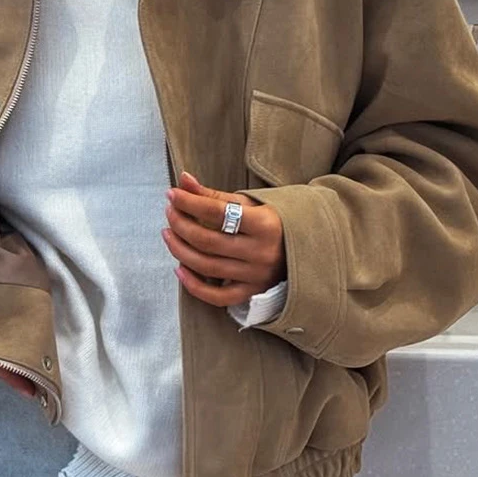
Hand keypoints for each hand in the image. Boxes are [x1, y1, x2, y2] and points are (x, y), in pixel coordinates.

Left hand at [161, 170, 286, 307]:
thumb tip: (183, 180)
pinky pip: (217, 296)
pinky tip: (179, 268)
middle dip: (181, 225)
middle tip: (169, 212)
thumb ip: (214, 195)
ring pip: (207, 267)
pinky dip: (194, 285)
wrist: (309, 250)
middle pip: (208, 241)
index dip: (190, 202)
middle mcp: (261, 252)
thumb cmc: (273, 222)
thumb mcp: (250, 204)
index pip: (218, 212)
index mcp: (265, 224)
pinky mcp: (251, 292)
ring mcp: (256, 275)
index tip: (172, 194)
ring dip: (180, 250)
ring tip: (168, 234)